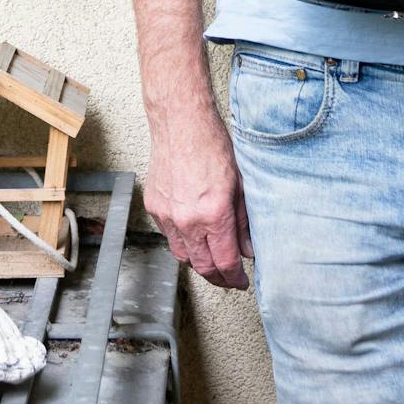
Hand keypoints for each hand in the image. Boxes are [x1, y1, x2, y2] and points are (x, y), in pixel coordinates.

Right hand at [144, 105, 253, 288]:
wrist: (181, 122)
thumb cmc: (213, 144)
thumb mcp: (241, 182)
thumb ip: (244, 220)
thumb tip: (249, 248)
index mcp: (214, 213)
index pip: (225, 262)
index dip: (235, 278)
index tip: (241, 281)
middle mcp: (188, 219)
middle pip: (203, 266)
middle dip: (219, 278)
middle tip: (230, 279)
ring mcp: (168, 215)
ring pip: (183, 255)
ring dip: (200, 263)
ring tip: (214, 261)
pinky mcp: (155, 207)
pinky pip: (169, 236)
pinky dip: (183, 242)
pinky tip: (195, 236)